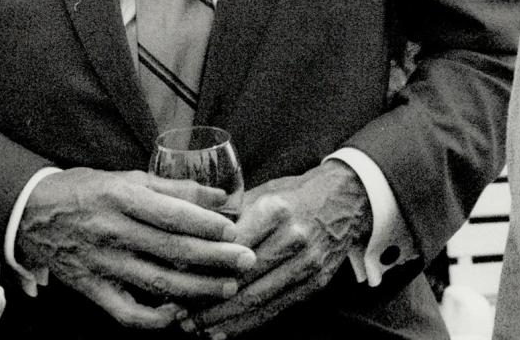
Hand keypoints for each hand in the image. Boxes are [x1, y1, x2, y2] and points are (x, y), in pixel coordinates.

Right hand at [17, 166, 258, 328]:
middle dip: (215, 258)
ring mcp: (102, 265)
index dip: (206, 225)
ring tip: (227, 288)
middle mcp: (114, 232)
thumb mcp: (129, 177)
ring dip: (197, 288)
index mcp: (123, 198)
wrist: (34, 214)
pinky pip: (127, 313)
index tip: (234, 231)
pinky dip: (155, 318)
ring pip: (157, 283)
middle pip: (172, 250)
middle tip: (246, 261)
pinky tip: (180, 312)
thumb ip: (174, 187)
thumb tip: (219, 197)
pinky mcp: (92, 290)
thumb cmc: (90, 190)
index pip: (173, 215)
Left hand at [190, 160, 372, 337]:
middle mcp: (292, 238)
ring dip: (222, 319)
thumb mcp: (262, 193)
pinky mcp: (315, 283)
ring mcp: (307, 264)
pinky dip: (247, 324)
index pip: (229, 248)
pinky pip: (275, 310)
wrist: (345, 200)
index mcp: (274, 211)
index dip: (200, 269)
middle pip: (241, 280)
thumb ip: (230, 218)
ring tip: (195, 328)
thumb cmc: (293, 196)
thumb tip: (187, 239)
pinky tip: (224, 330)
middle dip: (206, 303)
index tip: (174, 281)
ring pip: (257, 300)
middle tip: (178, 315)